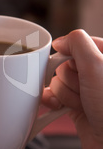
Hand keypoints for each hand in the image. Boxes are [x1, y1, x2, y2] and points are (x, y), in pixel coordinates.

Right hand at [42, 29, 102, 148]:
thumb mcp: (96, 66)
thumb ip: (78, 44)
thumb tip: (60, 41)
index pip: (79, 43)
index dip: (71, 53)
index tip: (72, 62)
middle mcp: (97, 74)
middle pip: (65, 64)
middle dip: (69, 78)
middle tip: (83, 89)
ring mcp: (86, 91)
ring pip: (58, 81)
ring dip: (64, 94)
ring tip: (81, 104)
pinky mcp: (76, 106)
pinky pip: (54, 97)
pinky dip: (52, 102)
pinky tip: (58, 107)